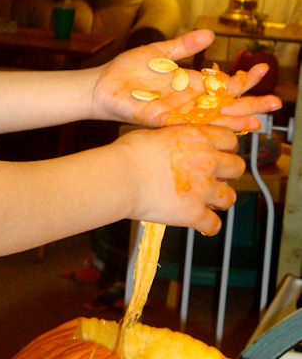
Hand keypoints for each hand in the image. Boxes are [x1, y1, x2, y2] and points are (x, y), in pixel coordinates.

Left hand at [92, 30, 281, 131]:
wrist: (103, 85)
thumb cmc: (129, 71)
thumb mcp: (160, 51)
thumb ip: (184, 45)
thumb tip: (210, 35)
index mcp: (188, 84)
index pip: (222, 85)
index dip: (243, 80)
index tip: (264, 71)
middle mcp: (186, 101)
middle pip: (223, 105)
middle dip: (249, 103)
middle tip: (275, 103)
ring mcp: (174, 112)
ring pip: (209, 119)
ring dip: (233, 120)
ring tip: (257, 120)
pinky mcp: (159, 119)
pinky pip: (185, 124)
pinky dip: (202, 126)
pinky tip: (220, 128)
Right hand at [117, 124, 244, 234]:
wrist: (120, 176)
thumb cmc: (130, 153)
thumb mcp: (157, 132)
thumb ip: (176, 137)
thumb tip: (175, 141)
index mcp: (199, 138)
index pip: (231, 140)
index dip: (226, 148)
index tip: (220, 154)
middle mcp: (207, 162)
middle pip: (238, 168)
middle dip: (229, 173)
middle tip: (215, 178)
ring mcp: (203, 189)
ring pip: (230, 198)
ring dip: (220, 199)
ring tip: (207, 201)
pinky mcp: (193, 213)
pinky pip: (213, 225)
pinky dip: (208, 226)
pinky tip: (200, 223)